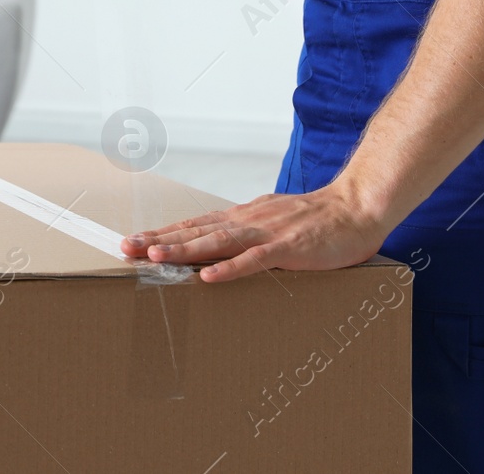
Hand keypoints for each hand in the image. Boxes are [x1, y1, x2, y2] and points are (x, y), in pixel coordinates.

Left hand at [120, 184, 391, 282]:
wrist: (357, 207)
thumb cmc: (318, 220)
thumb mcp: (274, 223)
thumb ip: (248, 234)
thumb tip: (221, 248)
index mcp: (243, 218)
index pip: (195, 225)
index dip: (164, 233)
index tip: (135, 240)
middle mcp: (247, 221)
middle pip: (196, 231)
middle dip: (160, 240)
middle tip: (127, 246)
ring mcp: (266, 233)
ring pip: (217, 242)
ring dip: (184, 250)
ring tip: (154, 257)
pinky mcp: (288, 248)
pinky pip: (254, 260)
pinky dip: (230, 268)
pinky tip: (208, 277)